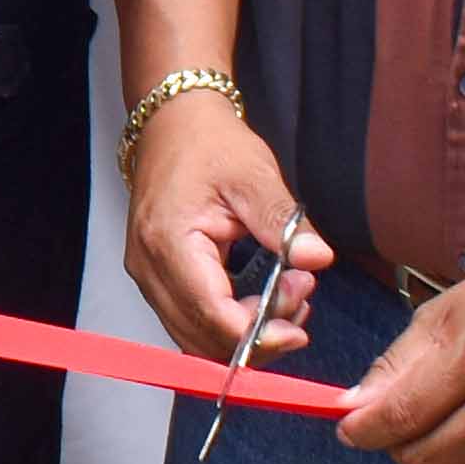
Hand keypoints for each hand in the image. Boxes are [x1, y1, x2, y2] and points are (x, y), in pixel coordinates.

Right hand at [127, 87, 329, 365]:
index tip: (299, 326)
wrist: (173, 124)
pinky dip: (229, 325)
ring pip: (195, 339)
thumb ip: (283, 223)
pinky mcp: (157, 278)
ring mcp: (148, 275)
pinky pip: (191, 322)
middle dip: (258, 336)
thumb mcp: (254, 174)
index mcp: (169, 240)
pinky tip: (263, 304)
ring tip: (288, 296)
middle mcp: (149, 266)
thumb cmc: (207, 144)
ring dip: (246, 335)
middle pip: (201, 338)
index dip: (258, 333)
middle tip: (301, 297)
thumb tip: (316, 259)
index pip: (211, 314)